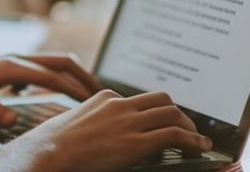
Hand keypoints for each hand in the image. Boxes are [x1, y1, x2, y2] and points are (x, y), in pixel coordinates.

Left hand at [0, 52, 100, 126]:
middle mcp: (12, 60)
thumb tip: (13, 118)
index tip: (95, 103)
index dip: (75, 90)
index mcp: (8, 67)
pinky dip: (54, 79)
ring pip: (51, 64)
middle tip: (103, 94)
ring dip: (71, 75)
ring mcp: (9, 62)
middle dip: (83, 75)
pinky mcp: (4, 69)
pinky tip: (52, 98)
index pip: (52, 77)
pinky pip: (38, 70)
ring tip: (86, 96)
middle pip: (59, 61)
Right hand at [0, 90, 212, 171]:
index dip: (155, 111)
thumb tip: (105, 136)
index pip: (139, 99)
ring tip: (197, 140)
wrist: (48, 153)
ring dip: (189, 127)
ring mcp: (129, 121)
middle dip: (177, 114)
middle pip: (161, 99)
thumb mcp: (76, 124)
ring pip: (172, 113)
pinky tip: (201, 148)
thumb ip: (95, 123)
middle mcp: (120, 104)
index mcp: (105, 97)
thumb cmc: (55, 145)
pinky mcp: (136, 141)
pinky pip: (174, 135)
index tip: (161, 121)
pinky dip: (193, 140)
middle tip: (186, 129)